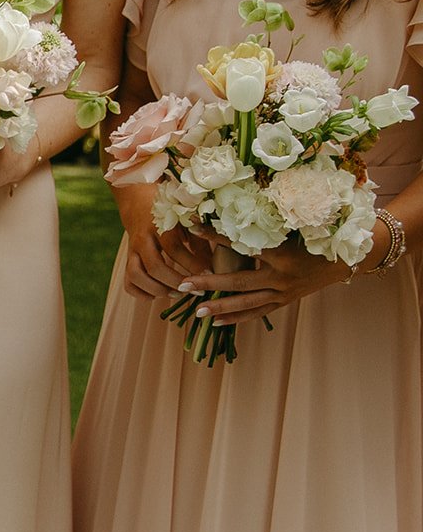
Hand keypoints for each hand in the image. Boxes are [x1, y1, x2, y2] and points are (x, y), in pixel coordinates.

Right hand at [111, 182, 210, 299]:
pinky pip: (128, 282)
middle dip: (175, 282)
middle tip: (192, 290)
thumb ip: (199, 242)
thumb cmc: (170, 211)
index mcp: (159, 225)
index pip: (175, 248)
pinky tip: (157, 295)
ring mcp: (132, 251)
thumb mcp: (186, 220)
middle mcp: (142, 239)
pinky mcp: (128, 260)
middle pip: (154, 266)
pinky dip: (141, 293)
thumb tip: (212, 267)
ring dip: (156, 289)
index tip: (209, 275)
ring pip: (136, 275)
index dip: (192, 264)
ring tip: (175, 294)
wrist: (138, 201)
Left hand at [177, 227, 377, 325]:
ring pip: (247, 303)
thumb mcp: (294, 227)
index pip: (243, 243)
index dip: (217, 235)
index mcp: (282, 253)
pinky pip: (257, 313)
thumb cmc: (317, 236)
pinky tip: (215, 323)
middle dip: (210, 284)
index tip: (193, 226)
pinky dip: (237, 319)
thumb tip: (231, 208)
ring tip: (196, 312)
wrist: (347, 260)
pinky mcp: (284, 302)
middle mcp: (282, 276)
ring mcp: (283, 292)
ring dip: (220, 308)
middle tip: (184, 285)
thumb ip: (266, 223)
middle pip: (239, 281)